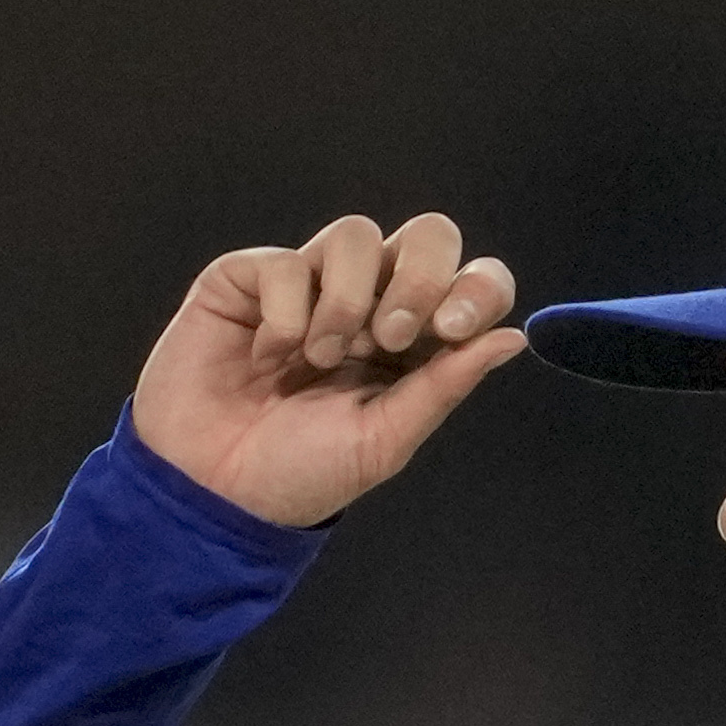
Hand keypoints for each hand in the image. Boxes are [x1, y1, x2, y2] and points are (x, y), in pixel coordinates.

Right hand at [129, 212, 527, 529]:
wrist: (212, 491)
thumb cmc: (300, 472)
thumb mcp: (385, 440)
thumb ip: (445, 386)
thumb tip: (513, 338)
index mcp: (414, 341)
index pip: (470, 281)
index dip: (475, 288)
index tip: (451, 329)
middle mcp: (368, 300)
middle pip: (426, 234)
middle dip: (417, 278)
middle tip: (390, 337)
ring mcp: (307, 284)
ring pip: (354, 234)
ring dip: (344, 301)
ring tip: (318, 357)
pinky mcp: (246, 279)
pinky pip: (283, 262)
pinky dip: (283, 313)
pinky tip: (265, 355)